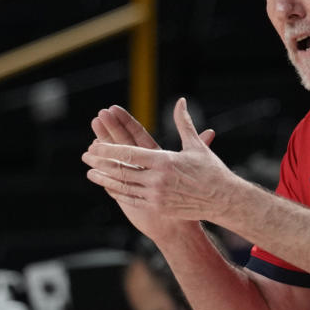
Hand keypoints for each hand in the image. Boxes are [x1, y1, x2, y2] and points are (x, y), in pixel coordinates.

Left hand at [82, 99, 226, 241]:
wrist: (223, 200)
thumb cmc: (211, 171)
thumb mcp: (196, 146)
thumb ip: (184, 123)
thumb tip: (181, 101)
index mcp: (165, 161)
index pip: (131, 153)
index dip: (111, 148)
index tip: (96, 143)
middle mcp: (158, 180)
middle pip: (122, 170)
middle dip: (101, 162)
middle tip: (86, 155)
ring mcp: (156, 196)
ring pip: (123, 186)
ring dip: (105, 178)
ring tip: (90, 171)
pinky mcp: (158, 207)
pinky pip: (131, 199)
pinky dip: (117, 192)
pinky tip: (109, 186)